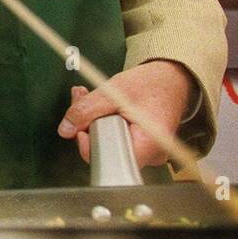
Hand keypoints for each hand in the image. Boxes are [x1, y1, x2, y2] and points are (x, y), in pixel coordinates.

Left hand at [58, 60, 196, 166]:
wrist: (172, 78)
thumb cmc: (152, 84)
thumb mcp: (114, 92)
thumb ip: (87, 110)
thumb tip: (65, 129)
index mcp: (148, 145)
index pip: (109, 160)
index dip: (88, 145)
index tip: (80, 127)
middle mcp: (150, 155)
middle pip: (105, 151)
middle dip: (86, 124)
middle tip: (80, 98)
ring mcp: (145, 152)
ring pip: (106, 143)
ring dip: (91, 119)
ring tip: (86, 95)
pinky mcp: (139, 145)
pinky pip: (113, 138)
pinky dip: (101, 120)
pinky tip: (97, 104)